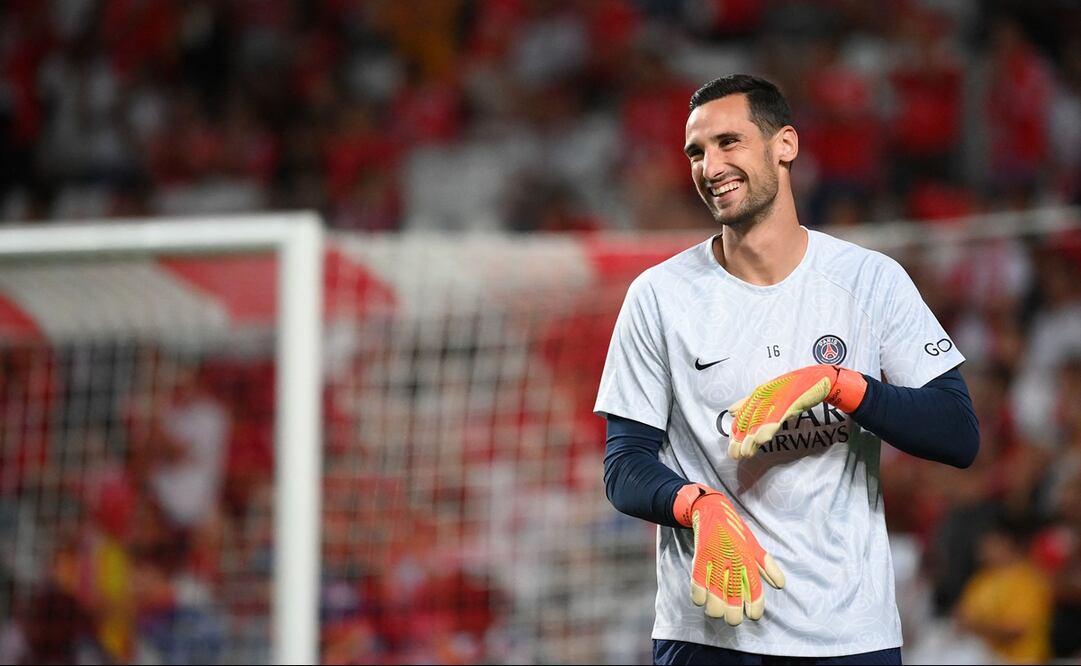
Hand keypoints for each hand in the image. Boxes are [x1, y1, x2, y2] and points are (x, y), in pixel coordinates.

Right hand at [673, 483, 784, 624]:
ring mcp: (715, 559)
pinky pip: (697, 584)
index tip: (752, 615)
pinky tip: (701, 599)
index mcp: (748, 558)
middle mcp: (733, 560)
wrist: (711, 509)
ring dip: (714, 609)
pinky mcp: (699, 557)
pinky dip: (698, 597)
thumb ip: (766, 565)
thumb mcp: (754, 545)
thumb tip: (780, 585)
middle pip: (734, 598)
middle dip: (733, 615)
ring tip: (716, 610)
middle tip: (732, 618)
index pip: (755, 589)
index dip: (755, 607)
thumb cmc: (734, 529)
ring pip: (714, 596)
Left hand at [728, 364, 866, 458]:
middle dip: (740, 438)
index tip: (731, 445)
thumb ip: (749, 402)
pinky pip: (777, 417)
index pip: (743, 414)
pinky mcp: (790, 401)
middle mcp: (766, 394)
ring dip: (752, 438)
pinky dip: (768, 428)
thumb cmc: (795, 387)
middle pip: (749, 419)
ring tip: (745, 453)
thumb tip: (730, 411)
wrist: (819, 378)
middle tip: (734, 455)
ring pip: (761, 420)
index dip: (736, 430)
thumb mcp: (770, 394)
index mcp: (759, 393)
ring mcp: (778, 398)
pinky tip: (761, 440)